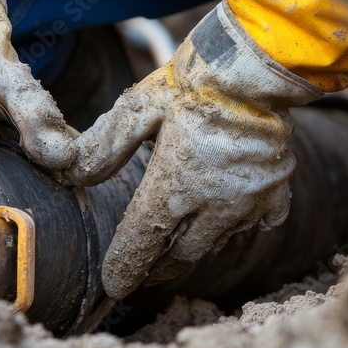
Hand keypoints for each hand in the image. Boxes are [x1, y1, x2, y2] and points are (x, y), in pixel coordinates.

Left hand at [64, 0, 321, 298]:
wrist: (260, 62)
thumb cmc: (196, 79)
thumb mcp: (139, 105)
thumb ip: (105, 145)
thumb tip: (72, 175)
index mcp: (175, 183)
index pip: (143, 241)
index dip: (125, 268)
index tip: (113, 286)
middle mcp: (213, 202)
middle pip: (180, 254)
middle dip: (157, 268)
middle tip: (140, 276)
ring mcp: (248, 200)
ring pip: (215, 242)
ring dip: (193, 247)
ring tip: (175, 252)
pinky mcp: (275, 190)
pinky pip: (256, 224)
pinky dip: (236, 226)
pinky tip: (226, 218)